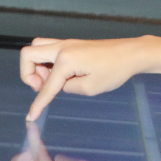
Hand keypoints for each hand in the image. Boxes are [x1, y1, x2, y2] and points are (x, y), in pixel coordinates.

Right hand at [20, 36, 150, 120]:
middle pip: (28, 54)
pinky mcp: (72, 44)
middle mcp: (62, 48)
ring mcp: (67, 43)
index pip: (46, 85)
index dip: (37, 103)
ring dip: (36, 66)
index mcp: (66, 60)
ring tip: (52, 80)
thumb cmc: (114, 71)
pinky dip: (47, 62)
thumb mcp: (90, 88)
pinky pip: (48, 49)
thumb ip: (68, 87)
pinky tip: (61, 74)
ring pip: (36, 48)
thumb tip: (60, 84)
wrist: (132, 53)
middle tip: (43, 87)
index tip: (30, 117)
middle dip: (28, 74)